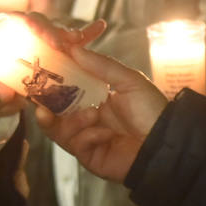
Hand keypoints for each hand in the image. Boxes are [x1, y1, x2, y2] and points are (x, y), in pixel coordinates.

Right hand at [35, 43, 167, 183]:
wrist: (165, 143)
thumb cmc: (152, 110)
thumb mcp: (129, 80)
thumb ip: (101, 65)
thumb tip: (74, 48)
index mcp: (94, 98)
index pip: (65, 89)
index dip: (51, 82)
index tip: (40, 72)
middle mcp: (87, 118)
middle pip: (55, 112)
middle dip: (46, 105)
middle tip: (40, 101)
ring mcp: (87, 138)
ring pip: (60, 130)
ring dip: (72, 121)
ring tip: (91, 115)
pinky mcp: (90, 157)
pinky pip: (76, 145)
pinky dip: (87, 137)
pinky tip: (106, 135)